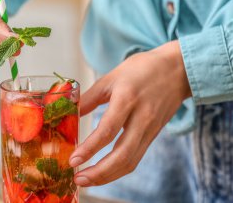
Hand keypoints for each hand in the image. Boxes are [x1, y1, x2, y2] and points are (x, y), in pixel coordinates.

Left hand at [70, 41, 190, 185]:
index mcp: (127, 99)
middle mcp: (141, 118)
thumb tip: (71, 113)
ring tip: (87, 180)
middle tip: (78, 179)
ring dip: (108, 176)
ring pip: (131, 161)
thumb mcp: (111, 77)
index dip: (89, 149)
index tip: (73, 160)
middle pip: (122, 155)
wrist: (177, 70)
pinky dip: (119, 169)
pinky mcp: (153, 135)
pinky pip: (136, 157)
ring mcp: (150, 129)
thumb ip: (90, 97)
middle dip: (99, 173)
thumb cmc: (142, 69)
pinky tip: (104, 172)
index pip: (108, 131)